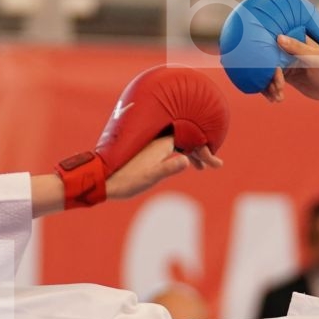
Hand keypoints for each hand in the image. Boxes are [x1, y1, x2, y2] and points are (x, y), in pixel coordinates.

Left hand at [57, 65, 229, 207]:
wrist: (104, 180)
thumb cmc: (126, 180)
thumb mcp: (150, 178)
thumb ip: (168, 168)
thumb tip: (186, 161)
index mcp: (160, 142)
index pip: (190, 139)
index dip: (205, 150)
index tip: (215, 164)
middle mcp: (156, 138)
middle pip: (186, 138)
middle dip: (202, 150)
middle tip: (215, 165)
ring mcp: (151, 143)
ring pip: (179, 142)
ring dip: (192, 152)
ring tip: (202, 167)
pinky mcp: (146, 149)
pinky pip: (170, 146)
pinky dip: (180, 153)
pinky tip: (184, 162)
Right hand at [262, 33, 318, 103]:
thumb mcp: (315, 58)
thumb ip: (297, 48)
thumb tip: (279, 38)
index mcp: (297, 41)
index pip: (276, 43)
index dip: (269, 56)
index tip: (271, 69)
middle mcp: (290, 51)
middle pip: (269, 59)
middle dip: (269, 75)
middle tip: (278, 87)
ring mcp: (287, 64)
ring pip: (269, 72)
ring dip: (269, 86)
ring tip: (277, 97)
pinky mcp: (287, 76)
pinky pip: (272, 81)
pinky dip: (271, 90)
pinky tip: (276, 98)